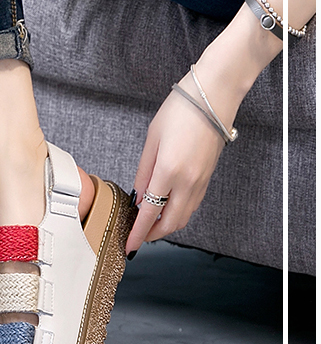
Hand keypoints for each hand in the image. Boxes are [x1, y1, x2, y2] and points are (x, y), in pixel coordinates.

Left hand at [125, 69, 233, 253]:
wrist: (213, 98)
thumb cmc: (180, 112)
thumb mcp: (152, 139)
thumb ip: (144, 170)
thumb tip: (138, 195)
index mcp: (169, 171)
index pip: (150, 213)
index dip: (139, 233)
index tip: (129, 245)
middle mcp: (188, 182)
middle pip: (171, 223)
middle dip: (153, 235)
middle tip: (138, 236)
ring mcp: (201, 181)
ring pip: (184, 217)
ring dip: (167, 225)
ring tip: (149, 223)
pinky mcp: (208, 178)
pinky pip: (192, 205)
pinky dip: (179, 212)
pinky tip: (167, 207)